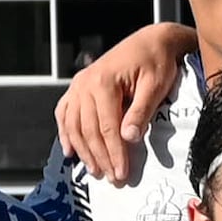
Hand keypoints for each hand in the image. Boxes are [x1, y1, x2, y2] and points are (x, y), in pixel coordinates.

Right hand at [50, 23, 195, 184]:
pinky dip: (65, 132)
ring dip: (83, 151)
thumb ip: (141, 111)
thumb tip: (128, 138)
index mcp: (103, 82)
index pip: (107, 128)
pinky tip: (70, 151)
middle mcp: (85, 84)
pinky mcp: (78, 87)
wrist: (150, 41)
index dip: (114, 154)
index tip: (122, 174)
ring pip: (74, 125)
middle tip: (112, 179)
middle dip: (100, 157)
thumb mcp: (155, 85)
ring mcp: (78, 85)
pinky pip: (64, 113)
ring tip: (95, 170)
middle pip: (89, 130)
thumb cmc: (156, 62)